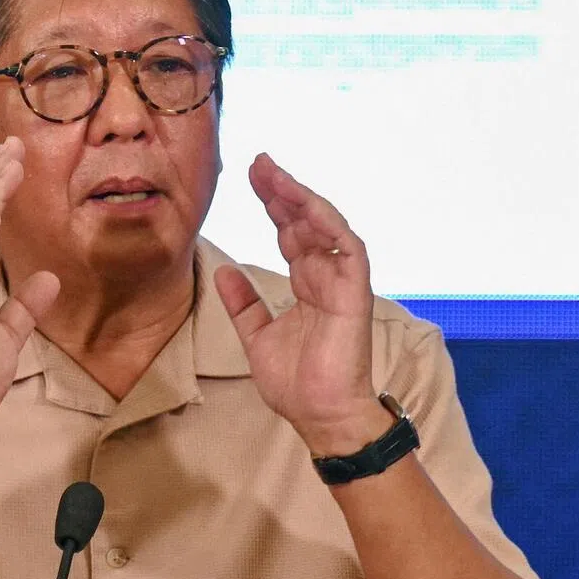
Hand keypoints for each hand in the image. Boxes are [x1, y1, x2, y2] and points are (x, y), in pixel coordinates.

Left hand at [213, 154, 386, 453]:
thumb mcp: (256, 336)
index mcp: (306, 285)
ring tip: (276, 175)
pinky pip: (348, 250)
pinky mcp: (355, 295)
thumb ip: (243, 303)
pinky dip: (330, 226)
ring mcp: (342, 284)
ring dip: (302, 199)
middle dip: (282, 191)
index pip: (288, 234)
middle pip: (304, 223)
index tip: (251, 176)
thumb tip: (223, 271)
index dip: (272, 204)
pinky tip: (308, 205)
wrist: (319, 416)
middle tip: (258, 162)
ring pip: (326, 228)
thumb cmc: (295, 383)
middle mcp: (325, 278)